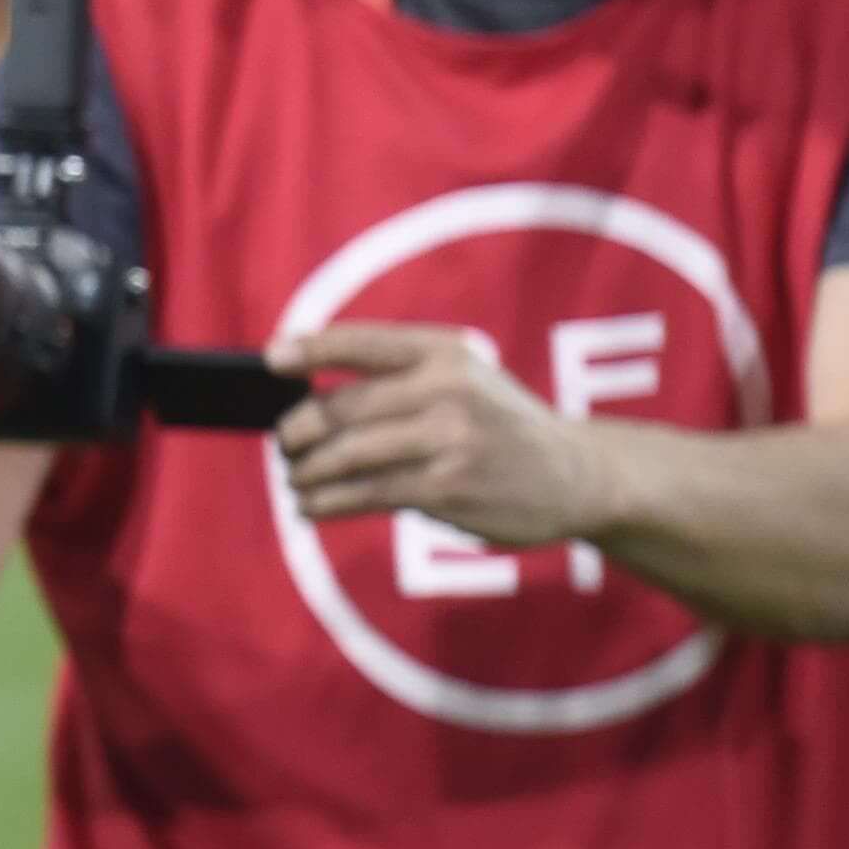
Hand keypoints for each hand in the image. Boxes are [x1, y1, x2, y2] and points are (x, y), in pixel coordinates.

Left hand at [268, 324, 609, 541]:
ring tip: (293, 480)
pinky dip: (326, 502)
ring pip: (345, 456)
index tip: (270, 360)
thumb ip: (399, 375)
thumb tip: (303, 400)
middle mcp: (444, 390)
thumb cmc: (500, 423)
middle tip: (283, 445)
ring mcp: (447, 440)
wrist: (578, 476)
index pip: (360, 341)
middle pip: (338, 408)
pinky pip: (365, 495)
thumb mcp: (466, 377)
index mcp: (443, 352)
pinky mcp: (446, 489)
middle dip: (296, 431)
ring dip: (305, 472)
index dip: (309, 349)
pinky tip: (310, 507)